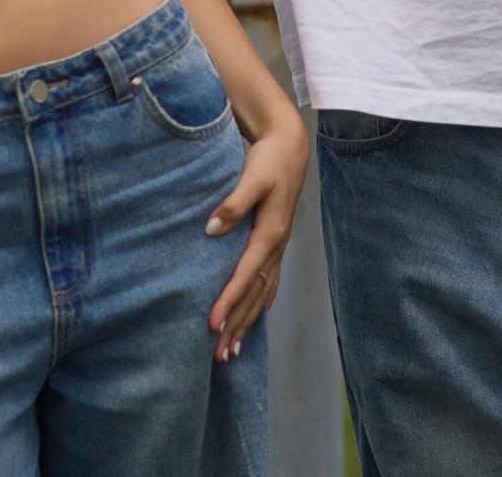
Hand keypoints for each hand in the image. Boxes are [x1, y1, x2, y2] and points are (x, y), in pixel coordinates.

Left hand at [204, 114, 308, 361]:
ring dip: (246, 322)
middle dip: (237, 325)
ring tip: (230, 350)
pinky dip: (256, 306)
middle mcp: (276, 247)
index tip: (212, 325)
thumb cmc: (268, 160)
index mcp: (271, 234)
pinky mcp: (275, 245)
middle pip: (255, 295)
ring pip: (261, 294)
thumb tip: (211, 229)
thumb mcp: (252, 176)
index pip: (246, 276)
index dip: (229, 301)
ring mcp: (278, 249)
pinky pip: (267, 284)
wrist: (289, 147)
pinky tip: (249, 320)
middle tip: (218, 354)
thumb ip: (234, 202)